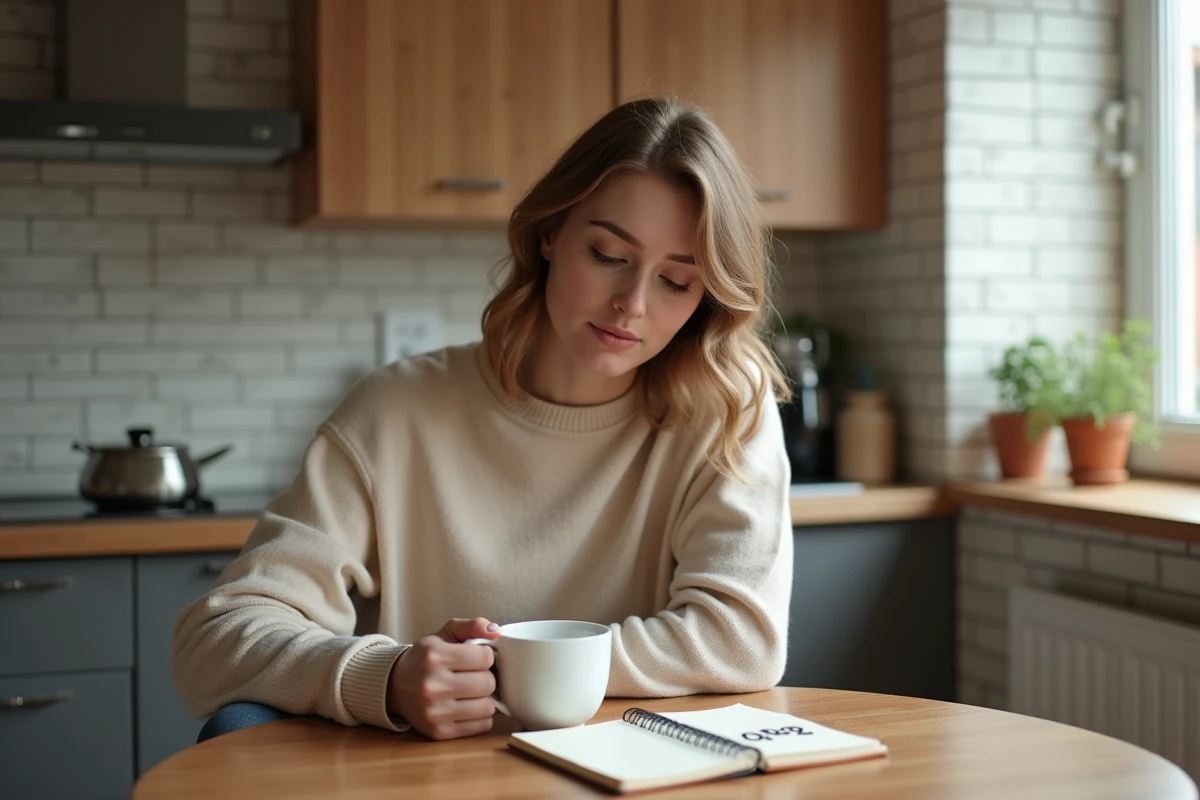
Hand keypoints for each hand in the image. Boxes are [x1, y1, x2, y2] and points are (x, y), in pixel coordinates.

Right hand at [386, 617, 500, 740]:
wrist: (395, 687)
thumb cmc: (425, 659)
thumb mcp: (444, 635)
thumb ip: (471, 626)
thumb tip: (496, 630)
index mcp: (434, 656)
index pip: (485, 657)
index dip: (486, 656)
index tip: (478, 658)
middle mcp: (432, 685)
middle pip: (488, 683)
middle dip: (487, 677)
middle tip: (475, 675)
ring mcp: (434, 712)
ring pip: (487, 707)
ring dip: (485, 698)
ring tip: (472, 692)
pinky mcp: (439, 732)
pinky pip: (481, 726)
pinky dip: (480, 716)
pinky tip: (467, 707)